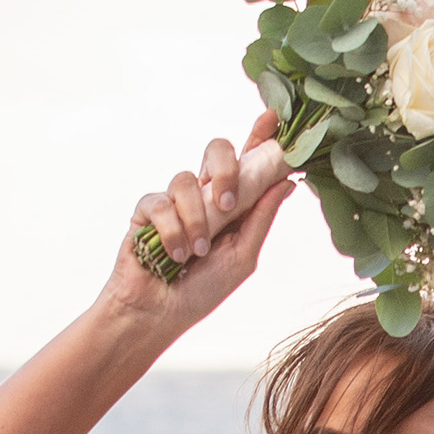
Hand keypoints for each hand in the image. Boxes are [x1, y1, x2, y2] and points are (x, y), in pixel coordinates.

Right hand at [102, 119, 296, 333]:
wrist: (158, 315)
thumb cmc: (202, 291)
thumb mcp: (242, 257)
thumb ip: (261, 218)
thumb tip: (287, 181)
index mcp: (231, 204)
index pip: (247, 163)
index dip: (259, 138)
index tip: (272, 118)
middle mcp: (203, 195)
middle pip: (215, 150)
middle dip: (224, 169)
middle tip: (227, 203)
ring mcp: (174, 201)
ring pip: (186, 179)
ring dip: (196, 220)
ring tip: (198, 253)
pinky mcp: (146, 212)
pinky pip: (159, 203)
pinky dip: (171, 232)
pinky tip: (175, 256)